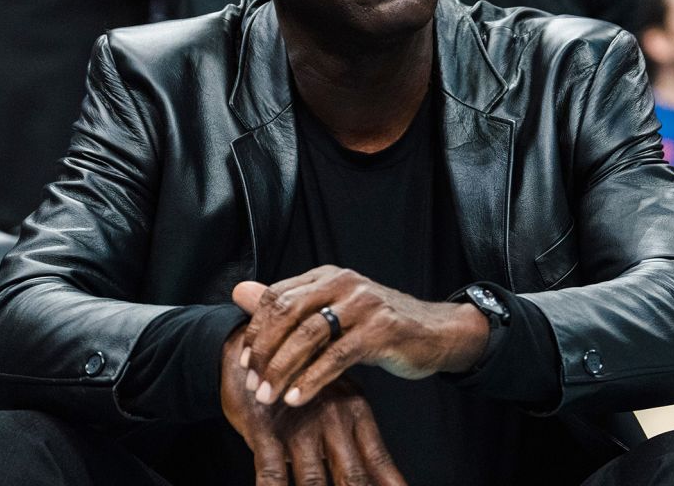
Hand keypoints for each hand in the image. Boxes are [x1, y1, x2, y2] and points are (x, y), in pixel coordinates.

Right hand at [220, 328, 406, 485]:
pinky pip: (271, 473)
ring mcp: (299, 426)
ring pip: (313, 481)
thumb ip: (358, 443)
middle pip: (351, 477)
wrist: (257, 344)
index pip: (379, 462)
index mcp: (355, 413)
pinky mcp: (266, 430)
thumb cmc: (302, 382)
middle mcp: (332, 421)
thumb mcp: (338, 403)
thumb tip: (385, 479)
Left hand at [232, 266, 487, 406]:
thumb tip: (239, 291)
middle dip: (264, 352)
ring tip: (269, 396)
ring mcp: (363, 303)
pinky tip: (297, 397)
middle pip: (287, 312)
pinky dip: (312, 380)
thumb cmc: (379, 325)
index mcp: (327, 276)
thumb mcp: (332, 311)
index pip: (277, 296)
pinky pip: (336, 357)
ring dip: (283, 369)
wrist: (435, 333)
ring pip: (308, 335)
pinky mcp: (380, 328)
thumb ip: (287, 303)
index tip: (244, 362)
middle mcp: (343, 282)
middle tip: (252, 383)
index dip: (256, 330)